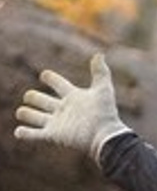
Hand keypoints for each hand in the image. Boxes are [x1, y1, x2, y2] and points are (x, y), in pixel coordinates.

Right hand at [14, 52, 128, 163]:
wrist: (105, 136)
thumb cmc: (105, 114)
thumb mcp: (103, 90)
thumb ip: (100, 72)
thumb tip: (100, 54)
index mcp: (73, 97)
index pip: (58, 83)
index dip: (51, 78)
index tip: (44, 75)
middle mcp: (63, 109)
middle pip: (44, 101)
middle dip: (34, 97)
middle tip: (29, 96)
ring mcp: (57, 123)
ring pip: (37, 117)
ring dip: (27, 114)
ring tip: (20, 112)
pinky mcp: (54, 135)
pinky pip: (36, 134)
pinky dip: (25, 133)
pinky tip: (18, 132)